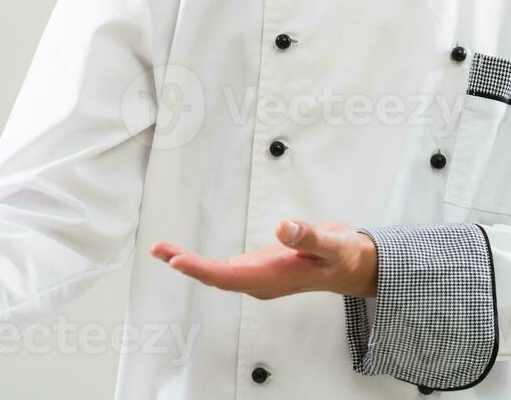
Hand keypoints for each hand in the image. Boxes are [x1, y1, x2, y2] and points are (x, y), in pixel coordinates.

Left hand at [150, 219, 376, 299]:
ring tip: (163, 251)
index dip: (201, 269)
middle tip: (158, 250)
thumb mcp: (331, 242)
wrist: (352, 265)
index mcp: (275, 278)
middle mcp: (262, 282)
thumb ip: (308, 237)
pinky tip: (188, 257)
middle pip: (217, 278)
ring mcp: (259, 278)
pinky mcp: (259, 270)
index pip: (230, 276)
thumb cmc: (342, 254)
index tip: (176, 260)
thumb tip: (284, 228)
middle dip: (186, 265)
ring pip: (218, 275)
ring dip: (190, 264)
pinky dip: (203, 262)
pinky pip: (225, 270)